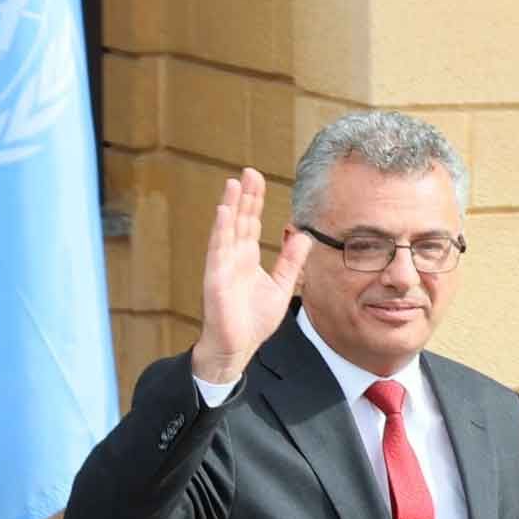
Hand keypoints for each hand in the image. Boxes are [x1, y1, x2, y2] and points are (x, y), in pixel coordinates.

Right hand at [191, 168, 312, 382]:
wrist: (237, 347)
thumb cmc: (253, 320)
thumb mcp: (280, 286)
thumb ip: (290, 261)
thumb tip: (303, 236)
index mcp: (246, 257)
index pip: (250, 222)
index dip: (254, 200)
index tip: (258, 177)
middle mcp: (232, 257)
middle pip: (238, 219)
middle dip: (244, 196)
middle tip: (249, 171)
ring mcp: (222, 266)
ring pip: (226, 230)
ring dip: (229, 206)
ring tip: (234, 184)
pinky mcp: (215, 279)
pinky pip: (217, 251)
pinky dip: (220, 231)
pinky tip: (223, 212)